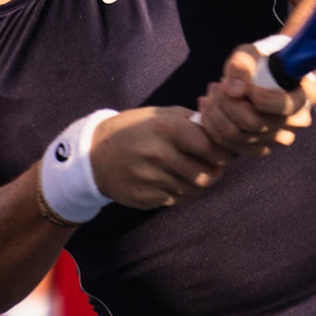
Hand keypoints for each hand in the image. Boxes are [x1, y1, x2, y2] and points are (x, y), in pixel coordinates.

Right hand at [90, 107, 233, 209]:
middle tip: (213, 167)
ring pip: (192, 191)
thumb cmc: (134, 130)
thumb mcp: (159, 115)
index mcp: (164, 128)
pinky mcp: (144, 198)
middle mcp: (157, 154)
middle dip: (214, 172)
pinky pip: (176, 200)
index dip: (221, 152)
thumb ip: (191, 120)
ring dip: (198, 184)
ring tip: (193, 173)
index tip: (221, 153)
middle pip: (205, 174)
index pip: (209, 146)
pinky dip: (181, 193)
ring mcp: (149, 178)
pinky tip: (174, 182)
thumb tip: (221, 130)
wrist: (94, 156)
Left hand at [194, 43, 312, 156]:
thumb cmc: (260, 62)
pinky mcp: (257, 148)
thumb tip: (234, 90)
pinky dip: (213, 126)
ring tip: (212, 92)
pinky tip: (210, 107)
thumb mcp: (251, 52)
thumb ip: (243, 64)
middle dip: (227, 103)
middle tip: (217, 85)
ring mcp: (275, 140)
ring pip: (237, 136)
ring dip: (215, 113)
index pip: (282, 106)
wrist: (263, 78)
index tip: (237, 81)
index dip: (255, 95)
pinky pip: (229, 146)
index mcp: (300, 99)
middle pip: (253, 124)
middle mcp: (292, 124)